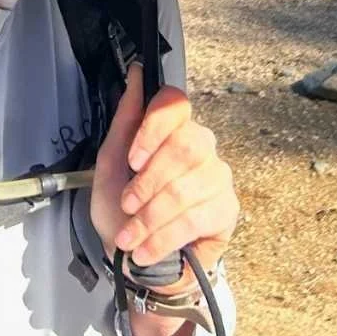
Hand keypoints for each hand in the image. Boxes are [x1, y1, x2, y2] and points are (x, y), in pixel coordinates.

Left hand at [89, 63, 237, 284]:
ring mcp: (217, 178)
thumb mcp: (110, 165)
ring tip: (130, 237)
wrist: (132, 260)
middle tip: (127, 204)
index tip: (132, 160)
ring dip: (150, 217)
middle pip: (186, 145)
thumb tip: (135, 75)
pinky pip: (196, 218)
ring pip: (187, 187)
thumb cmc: (120, 211)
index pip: (175, 103)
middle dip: (148, 182)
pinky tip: (146, 250)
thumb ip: (124, 120)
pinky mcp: (226, 211)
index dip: (153, 127)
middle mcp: (201, 148)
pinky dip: (163, 237)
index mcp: (171, 131)